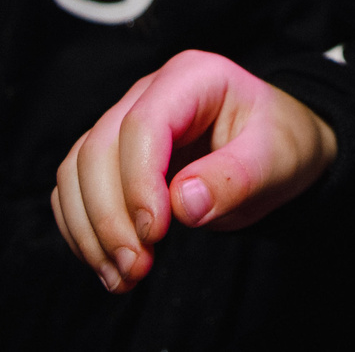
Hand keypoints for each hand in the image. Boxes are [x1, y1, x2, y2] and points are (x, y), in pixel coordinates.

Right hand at [50, 51, 335, 294]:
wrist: (275, 152)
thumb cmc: (279, 146)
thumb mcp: (277, 160)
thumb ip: (234, 179)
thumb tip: (183, 204)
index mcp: (193, 78)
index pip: (143, 124)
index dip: (138, 182)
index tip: (156, 234)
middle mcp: (148, 93)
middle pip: (98, 148)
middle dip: (109, 216)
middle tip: (137, 267)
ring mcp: (123, 121)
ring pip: (76, 171)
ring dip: (90, 230)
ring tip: (123, 277)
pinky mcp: (111, 156)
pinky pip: (74, 191)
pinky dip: (82, 231)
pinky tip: (109, 266)